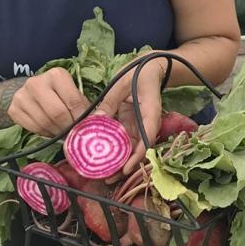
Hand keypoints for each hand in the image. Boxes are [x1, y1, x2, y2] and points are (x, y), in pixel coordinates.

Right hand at [8, 67, 89, 136]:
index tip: (86, 128)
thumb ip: (85, 106)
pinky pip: (33, 128)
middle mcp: (36, 82)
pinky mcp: (13, 109)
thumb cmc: (60, 93)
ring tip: (64, 134)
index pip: (73, 102)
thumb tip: (98, 122)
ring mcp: (22, 95)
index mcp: (56, 75)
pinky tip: (51, 131)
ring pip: (44, 123)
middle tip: (75, 135)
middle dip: (69, 127)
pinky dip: (45, 134)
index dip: (82, 119)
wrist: (32, 91)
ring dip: (57, 133)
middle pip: (57, 114)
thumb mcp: (73, 93)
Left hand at [97, 57, 166, 173]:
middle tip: (108, 179)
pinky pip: (124, 141)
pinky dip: (115, 151)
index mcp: (150, 114)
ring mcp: (139, 125)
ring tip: (103, 174)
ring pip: (131, 149)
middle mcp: (147, 123)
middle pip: (138, 150)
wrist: (150, 67)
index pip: (146, 140)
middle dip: (124, 166)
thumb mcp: (121, 84)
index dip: (136, 157)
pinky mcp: (132, 124)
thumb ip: (109, 103)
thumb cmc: (138, 72)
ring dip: (119, 162)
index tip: (125, 170)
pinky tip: (103, 159)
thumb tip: (94, 122)